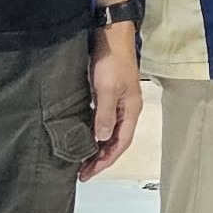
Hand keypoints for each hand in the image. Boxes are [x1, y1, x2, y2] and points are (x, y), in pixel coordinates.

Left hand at [81, 20, 139, 179]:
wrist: (111, 38)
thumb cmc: (111, 63)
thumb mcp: (107, 89)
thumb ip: (105, 115)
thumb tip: (101, 140)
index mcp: (131, 110)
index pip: (121, 143)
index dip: (106, 160)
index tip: (89, 172)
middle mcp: (128, 110)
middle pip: (116, 141)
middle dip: (101, 159)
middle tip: (82, 174)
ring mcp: (119, 103)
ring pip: (109, 133)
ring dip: (98, 149)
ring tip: (81, 162)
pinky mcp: (109, 97)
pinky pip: (103, 123)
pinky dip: (94, 135)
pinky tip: (84, 139)